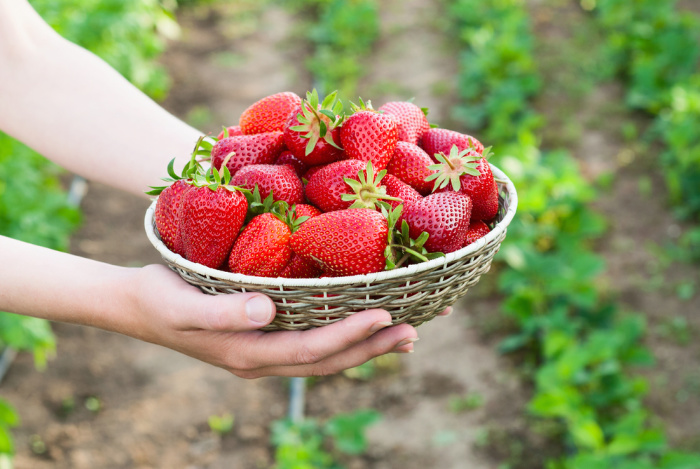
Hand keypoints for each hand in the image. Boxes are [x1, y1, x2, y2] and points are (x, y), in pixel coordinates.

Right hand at [126, 264, 419, 377]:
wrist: (134, 306)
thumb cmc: (157, 298)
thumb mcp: (184, 304)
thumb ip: (223, 312)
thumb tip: (269, 312)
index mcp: (249, 353)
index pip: (312, 349)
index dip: (350, 335)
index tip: (386, 314)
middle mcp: (262, 358)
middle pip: (328, 360)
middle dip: (372, 348)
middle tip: (414, 332)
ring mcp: (264, 351)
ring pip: (324, 355)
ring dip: (365, 346)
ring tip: (405, 334)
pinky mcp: (263, 337)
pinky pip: (312, 342)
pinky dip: (343, 336)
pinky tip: (361, 324)